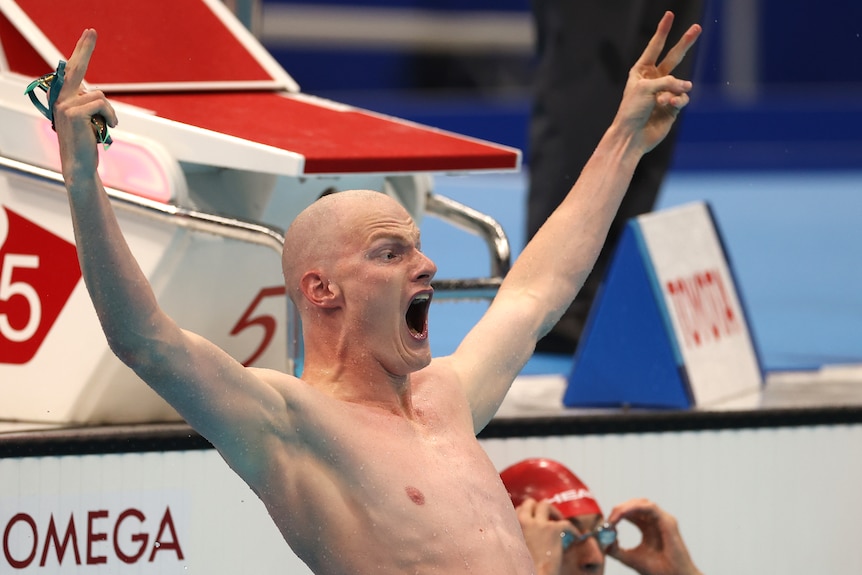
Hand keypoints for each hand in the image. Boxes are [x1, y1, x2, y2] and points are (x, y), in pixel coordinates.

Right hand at [52, 29, 117, 180]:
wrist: (80, 163)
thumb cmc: (86, 143)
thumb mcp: (88, 119)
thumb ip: (88, 104)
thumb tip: (96, 94)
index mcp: (64, 98)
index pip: (72, 70)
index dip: (82, 51)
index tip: (90, 34)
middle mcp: (61, 98)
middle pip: (76, 68)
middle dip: (85, 48)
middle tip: (92, 30)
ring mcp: (65, 104)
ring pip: (100, 95)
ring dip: (110, 112)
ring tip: (106, 126)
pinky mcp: (73, 112)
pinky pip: (102, 104)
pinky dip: (110, 116)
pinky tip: (108, 127)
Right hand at [514, 498, 570, 574]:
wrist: (533, 574)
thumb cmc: (525, 565)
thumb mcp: (517, 546)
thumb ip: (520, 535)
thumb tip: (529, 534)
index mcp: (512, 526)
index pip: (518, 509)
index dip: (527, 512)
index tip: (533, 518)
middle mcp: (524, 521)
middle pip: (530, 503)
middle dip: (538, 507)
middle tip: (546, 516)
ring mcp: (539, 523)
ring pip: (545, 505)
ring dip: (553, 512)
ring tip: (558, 520)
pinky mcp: (553, 529)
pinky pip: (566, 523)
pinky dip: (573, 530)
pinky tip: (576, 536)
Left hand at [605, 499, 701, 574]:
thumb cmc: (656, 570)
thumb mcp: (629, 558)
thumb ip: (615, 549)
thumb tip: (603, 536)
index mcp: (648, 528)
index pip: (630, 513)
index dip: (617, 515)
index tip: (606, 524)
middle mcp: (656, 521)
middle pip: (635, 505)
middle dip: (619, 509)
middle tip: (608, 519)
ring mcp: (663, 520)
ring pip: (641, 503)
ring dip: (625, 507)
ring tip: (614, 517)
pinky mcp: (668, 521)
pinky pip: (649, 507)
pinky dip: (634, 508)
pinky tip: (623, 515)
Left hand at [612, 11, 701, 154]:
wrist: (632, 136)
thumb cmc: (632, 110)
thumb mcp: (646, 88)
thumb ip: (668, 81)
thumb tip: (687, 87)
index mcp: (641, 71)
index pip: (654, 46)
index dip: (663, 30)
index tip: (669, 14)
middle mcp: (654, 80)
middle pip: (674, 57)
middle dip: (684, 43)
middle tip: (697, 28)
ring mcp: (664, 93)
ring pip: (680, 83)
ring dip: (674, 91)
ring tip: (662, 101)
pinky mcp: (673, 107)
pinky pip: (682, 98)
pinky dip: (677, 101)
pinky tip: (668, 106)